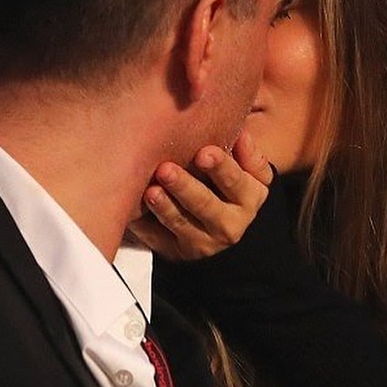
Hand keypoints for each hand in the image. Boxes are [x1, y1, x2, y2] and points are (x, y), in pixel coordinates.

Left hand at [129, 129, 272, 259]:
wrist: (214, 209)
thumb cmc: (225, 175)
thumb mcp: (245, 164)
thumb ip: (246, 151)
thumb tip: (242, 136)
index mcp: (250, 197)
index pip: (236, 181)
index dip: (221, 167)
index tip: (204, 153)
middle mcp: (231, 224)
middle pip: (207, 205)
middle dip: (185, 187)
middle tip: (166, 169)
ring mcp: (204, 242)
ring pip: (182, 224)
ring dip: (164, 207)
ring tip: (150, 191)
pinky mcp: (178, 250)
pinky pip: (159, 239)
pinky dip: (146, 225)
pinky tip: (135, 212)